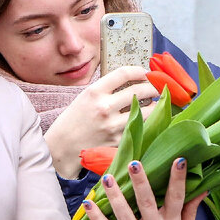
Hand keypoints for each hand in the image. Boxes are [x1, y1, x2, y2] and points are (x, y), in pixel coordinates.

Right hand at [44, 66, 159, 177]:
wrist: (62, 147)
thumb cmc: (73, 120)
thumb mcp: (85, 97)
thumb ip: (106, 89)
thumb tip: (132, 81)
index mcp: (94, 92)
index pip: (124, 73)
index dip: (139, 71)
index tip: (146, 73)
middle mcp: (104, 107)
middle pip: (139, 90)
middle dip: (153, 87)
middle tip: (157, 87)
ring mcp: (113, 126)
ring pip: (146, 111)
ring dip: (154, 105)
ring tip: (153, 103)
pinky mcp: (118, 140)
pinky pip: (140, 127)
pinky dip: (146, 121)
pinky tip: (146, 118)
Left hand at [83, 157, 203, 219]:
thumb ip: (191, 211)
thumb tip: (203, 187)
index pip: (178, 199)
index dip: (178, 180)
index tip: (179, 160)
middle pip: (148, 204)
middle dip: (141, 183)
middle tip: (134, 164)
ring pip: (124, 215)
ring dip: (115, 196)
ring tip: (107, 178)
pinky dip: (96, 218)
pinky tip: (88, 203)